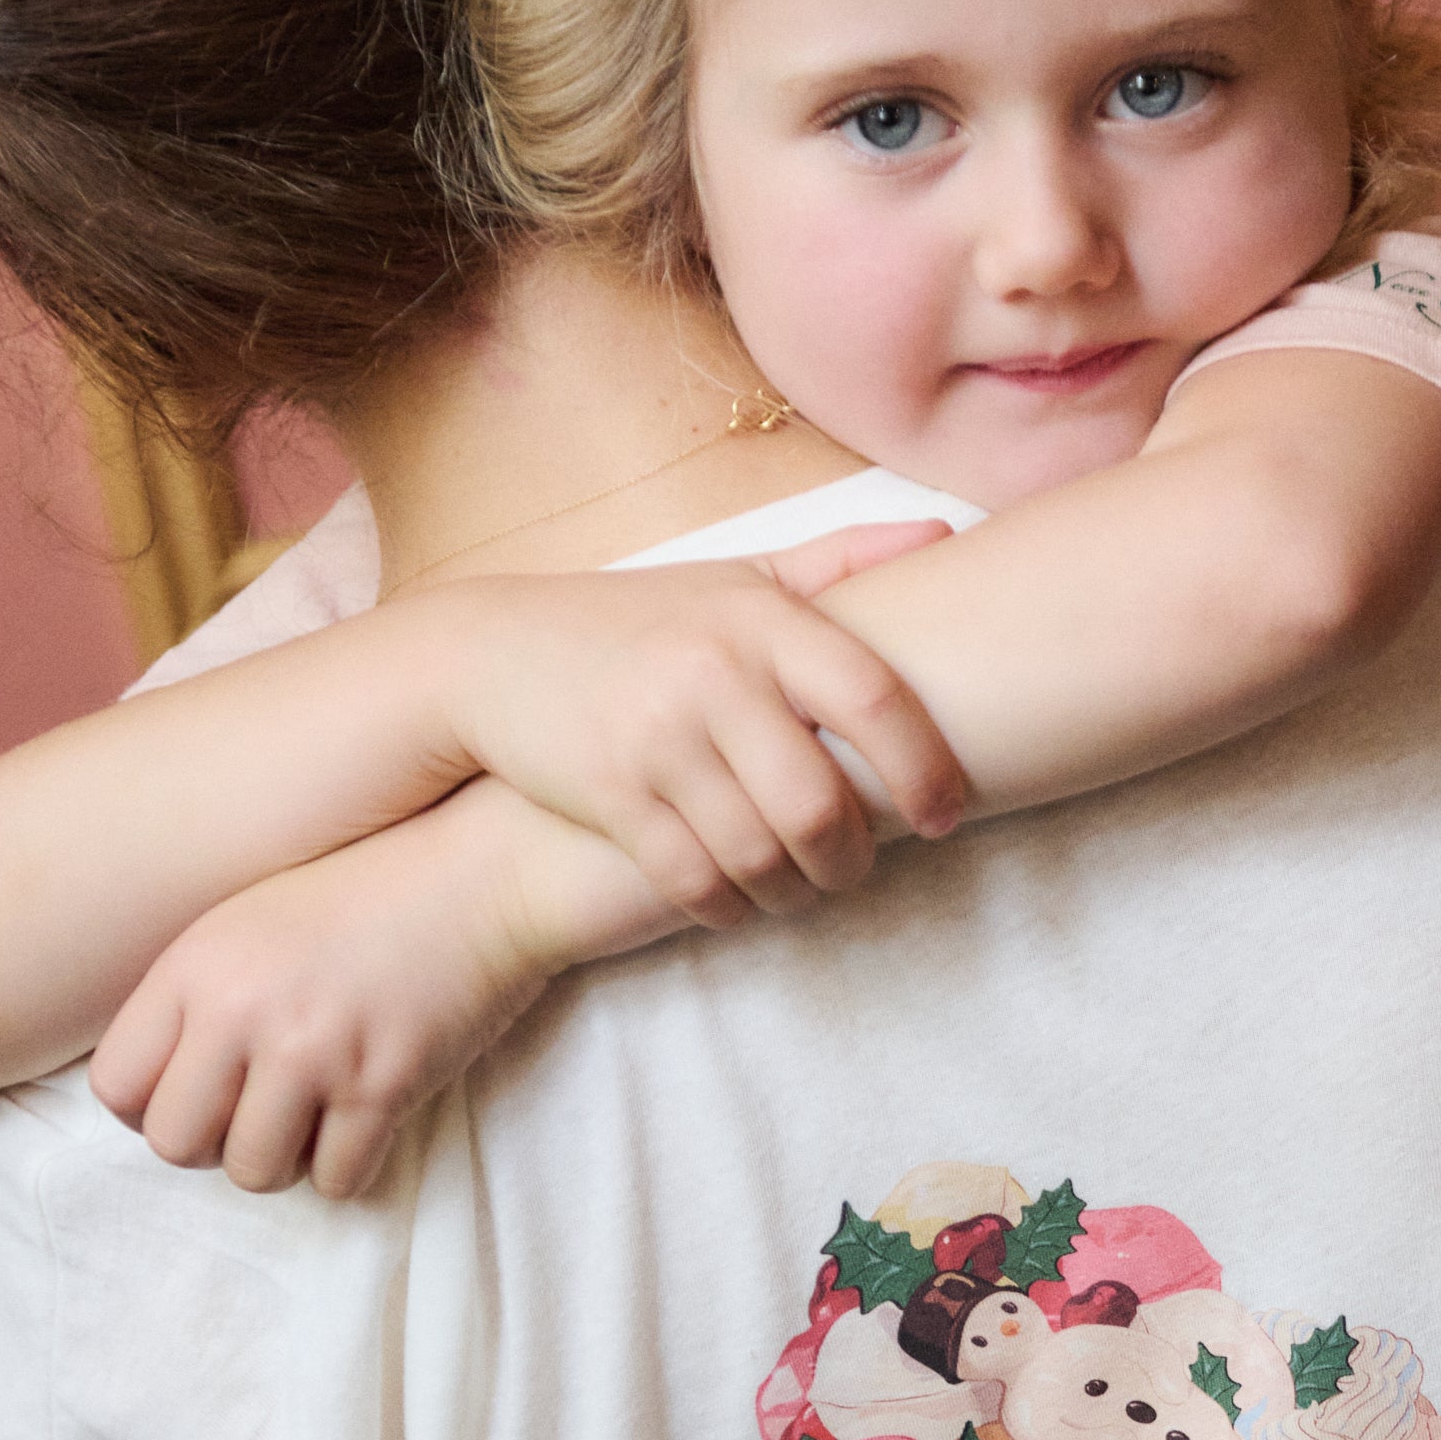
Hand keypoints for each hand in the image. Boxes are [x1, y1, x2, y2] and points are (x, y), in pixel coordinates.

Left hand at [90, 785, 584, 1199]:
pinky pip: (335, 1179)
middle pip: (173, 1144)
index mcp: (197, 964)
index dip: (152, 1108)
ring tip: (315, 1120)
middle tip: (259, 1115)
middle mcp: (243, 1009)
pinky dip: (349, 1166)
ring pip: (252, 1173)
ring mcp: (313, 1050)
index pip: (115, 1087)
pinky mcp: (382, 1084)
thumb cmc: (370, 892)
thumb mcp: (251, 918)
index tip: (198, 1097)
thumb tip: (162, 1092)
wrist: (486, 869)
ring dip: (284, 1161)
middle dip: (213, 1146)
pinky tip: (365, 1121)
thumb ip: (197, 994)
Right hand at [435, 538, 963, 933]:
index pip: (875, 699)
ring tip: (806, 890)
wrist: (493, 652)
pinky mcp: (612, 795)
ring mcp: (659, 740)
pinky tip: (742, 903)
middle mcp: (714, 676)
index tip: (947, 813)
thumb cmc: (642, 619)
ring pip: (760, 856)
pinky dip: (730, 908)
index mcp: (761, 620)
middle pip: (820, 804)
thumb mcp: (737, 575)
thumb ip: (840, 562)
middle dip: (855, 859)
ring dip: (796, 893)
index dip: (925, 770)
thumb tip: (945, 531)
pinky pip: (694, 880)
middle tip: (862, 869)